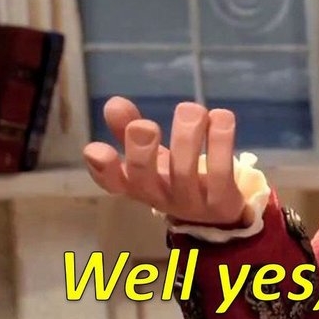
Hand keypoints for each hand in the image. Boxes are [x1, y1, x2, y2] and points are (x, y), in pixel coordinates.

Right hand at [83, 97, 248, 226]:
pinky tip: (221, 116)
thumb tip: (113, 102)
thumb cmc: (175, 178)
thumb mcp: (151, 157)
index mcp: (137, 185)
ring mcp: (191, 202)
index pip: (112, 183)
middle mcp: (160, 196)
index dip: (101, 169)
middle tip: (145, 125)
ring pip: (184, 172)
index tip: (96, 148)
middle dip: (141, 149)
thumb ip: (129, 130)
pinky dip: (220, 142)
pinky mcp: (222, 201)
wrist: (217, 216)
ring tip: (192, 109)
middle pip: (144, 177)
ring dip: (186, 137)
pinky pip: (220, 173)